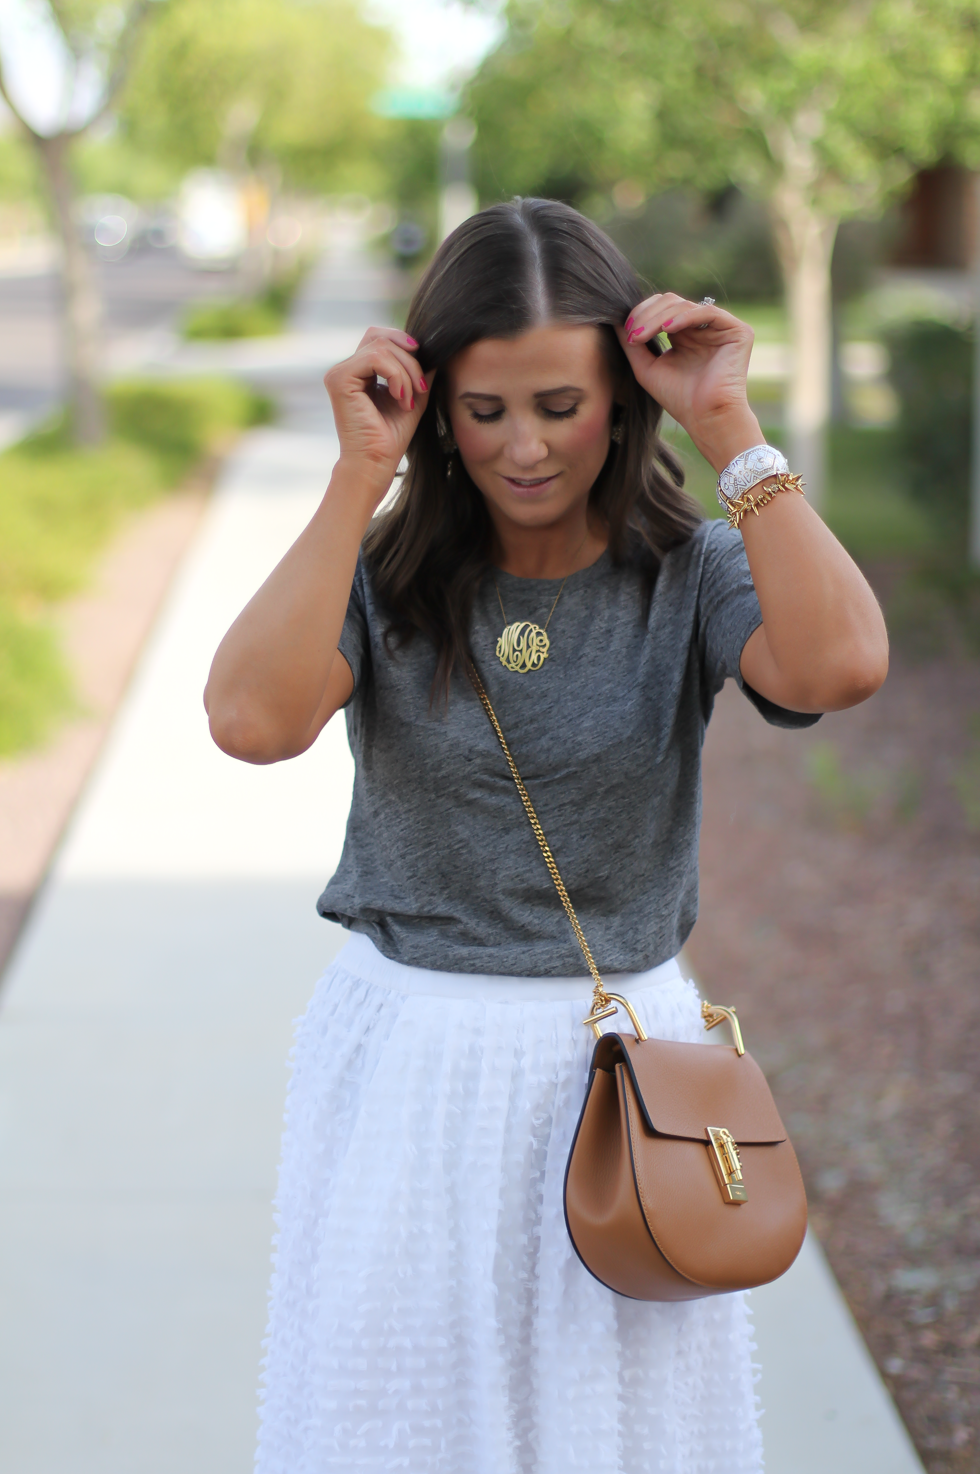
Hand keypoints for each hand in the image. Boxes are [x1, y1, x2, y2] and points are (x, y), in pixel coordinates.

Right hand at [324, 326, 430, 493]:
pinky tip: (399, 398)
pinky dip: (395, 375)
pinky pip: (375, 358)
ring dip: (404, 372)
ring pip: (381, 347)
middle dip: (409, 361)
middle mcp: (345, 369)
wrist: (376, 463)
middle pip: (381, 338)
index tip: (422, 378)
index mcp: (359, 372)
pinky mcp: (339, 379)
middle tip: (420, 389)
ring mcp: (339, 373)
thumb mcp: (413, 397)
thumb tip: (434, 350)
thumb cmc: (391, 437)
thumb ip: (419, 372)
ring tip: (408, 399)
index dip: (404, 347)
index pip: (380, 339)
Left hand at [617, 294, 758, 470]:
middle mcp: (702, 327)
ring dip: (659, 317)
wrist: (706, 418)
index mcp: (684, 334)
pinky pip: (707, 312)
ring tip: (642, 335)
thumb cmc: (678, 399)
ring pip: (684, 305)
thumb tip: (614, 319)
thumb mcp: (646, 367)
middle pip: (671, 302)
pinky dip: (685, 317)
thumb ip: (631, 344)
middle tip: (632, 333)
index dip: (641, 314)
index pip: (661, 309)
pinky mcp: (737, 331)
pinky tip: (667, 329)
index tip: (625, 331)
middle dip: (647, 314)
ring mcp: (721, 327)